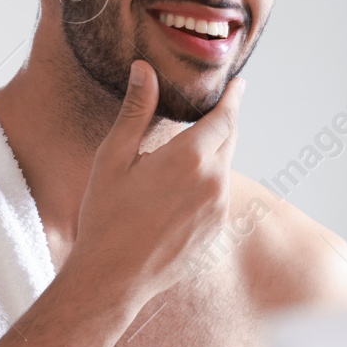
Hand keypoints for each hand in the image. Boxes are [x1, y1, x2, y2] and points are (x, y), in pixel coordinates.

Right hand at [65, 60, 243, 309]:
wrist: (113, 278)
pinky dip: (207, 184)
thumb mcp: (113, 158)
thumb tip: (144, 69)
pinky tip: (180, 191)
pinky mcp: (216, 231)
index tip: (240, 84)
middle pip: (229, 140)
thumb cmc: (106, 216)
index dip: (233, 98)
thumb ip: (136, 111)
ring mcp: (219, 209)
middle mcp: (213, 182)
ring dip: (212, 155)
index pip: (225, 117)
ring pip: (224, 169)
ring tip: (185, 154)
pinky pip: (218, 196)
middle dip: (224, 122)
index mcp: (190, 158)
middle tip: (216, 108)